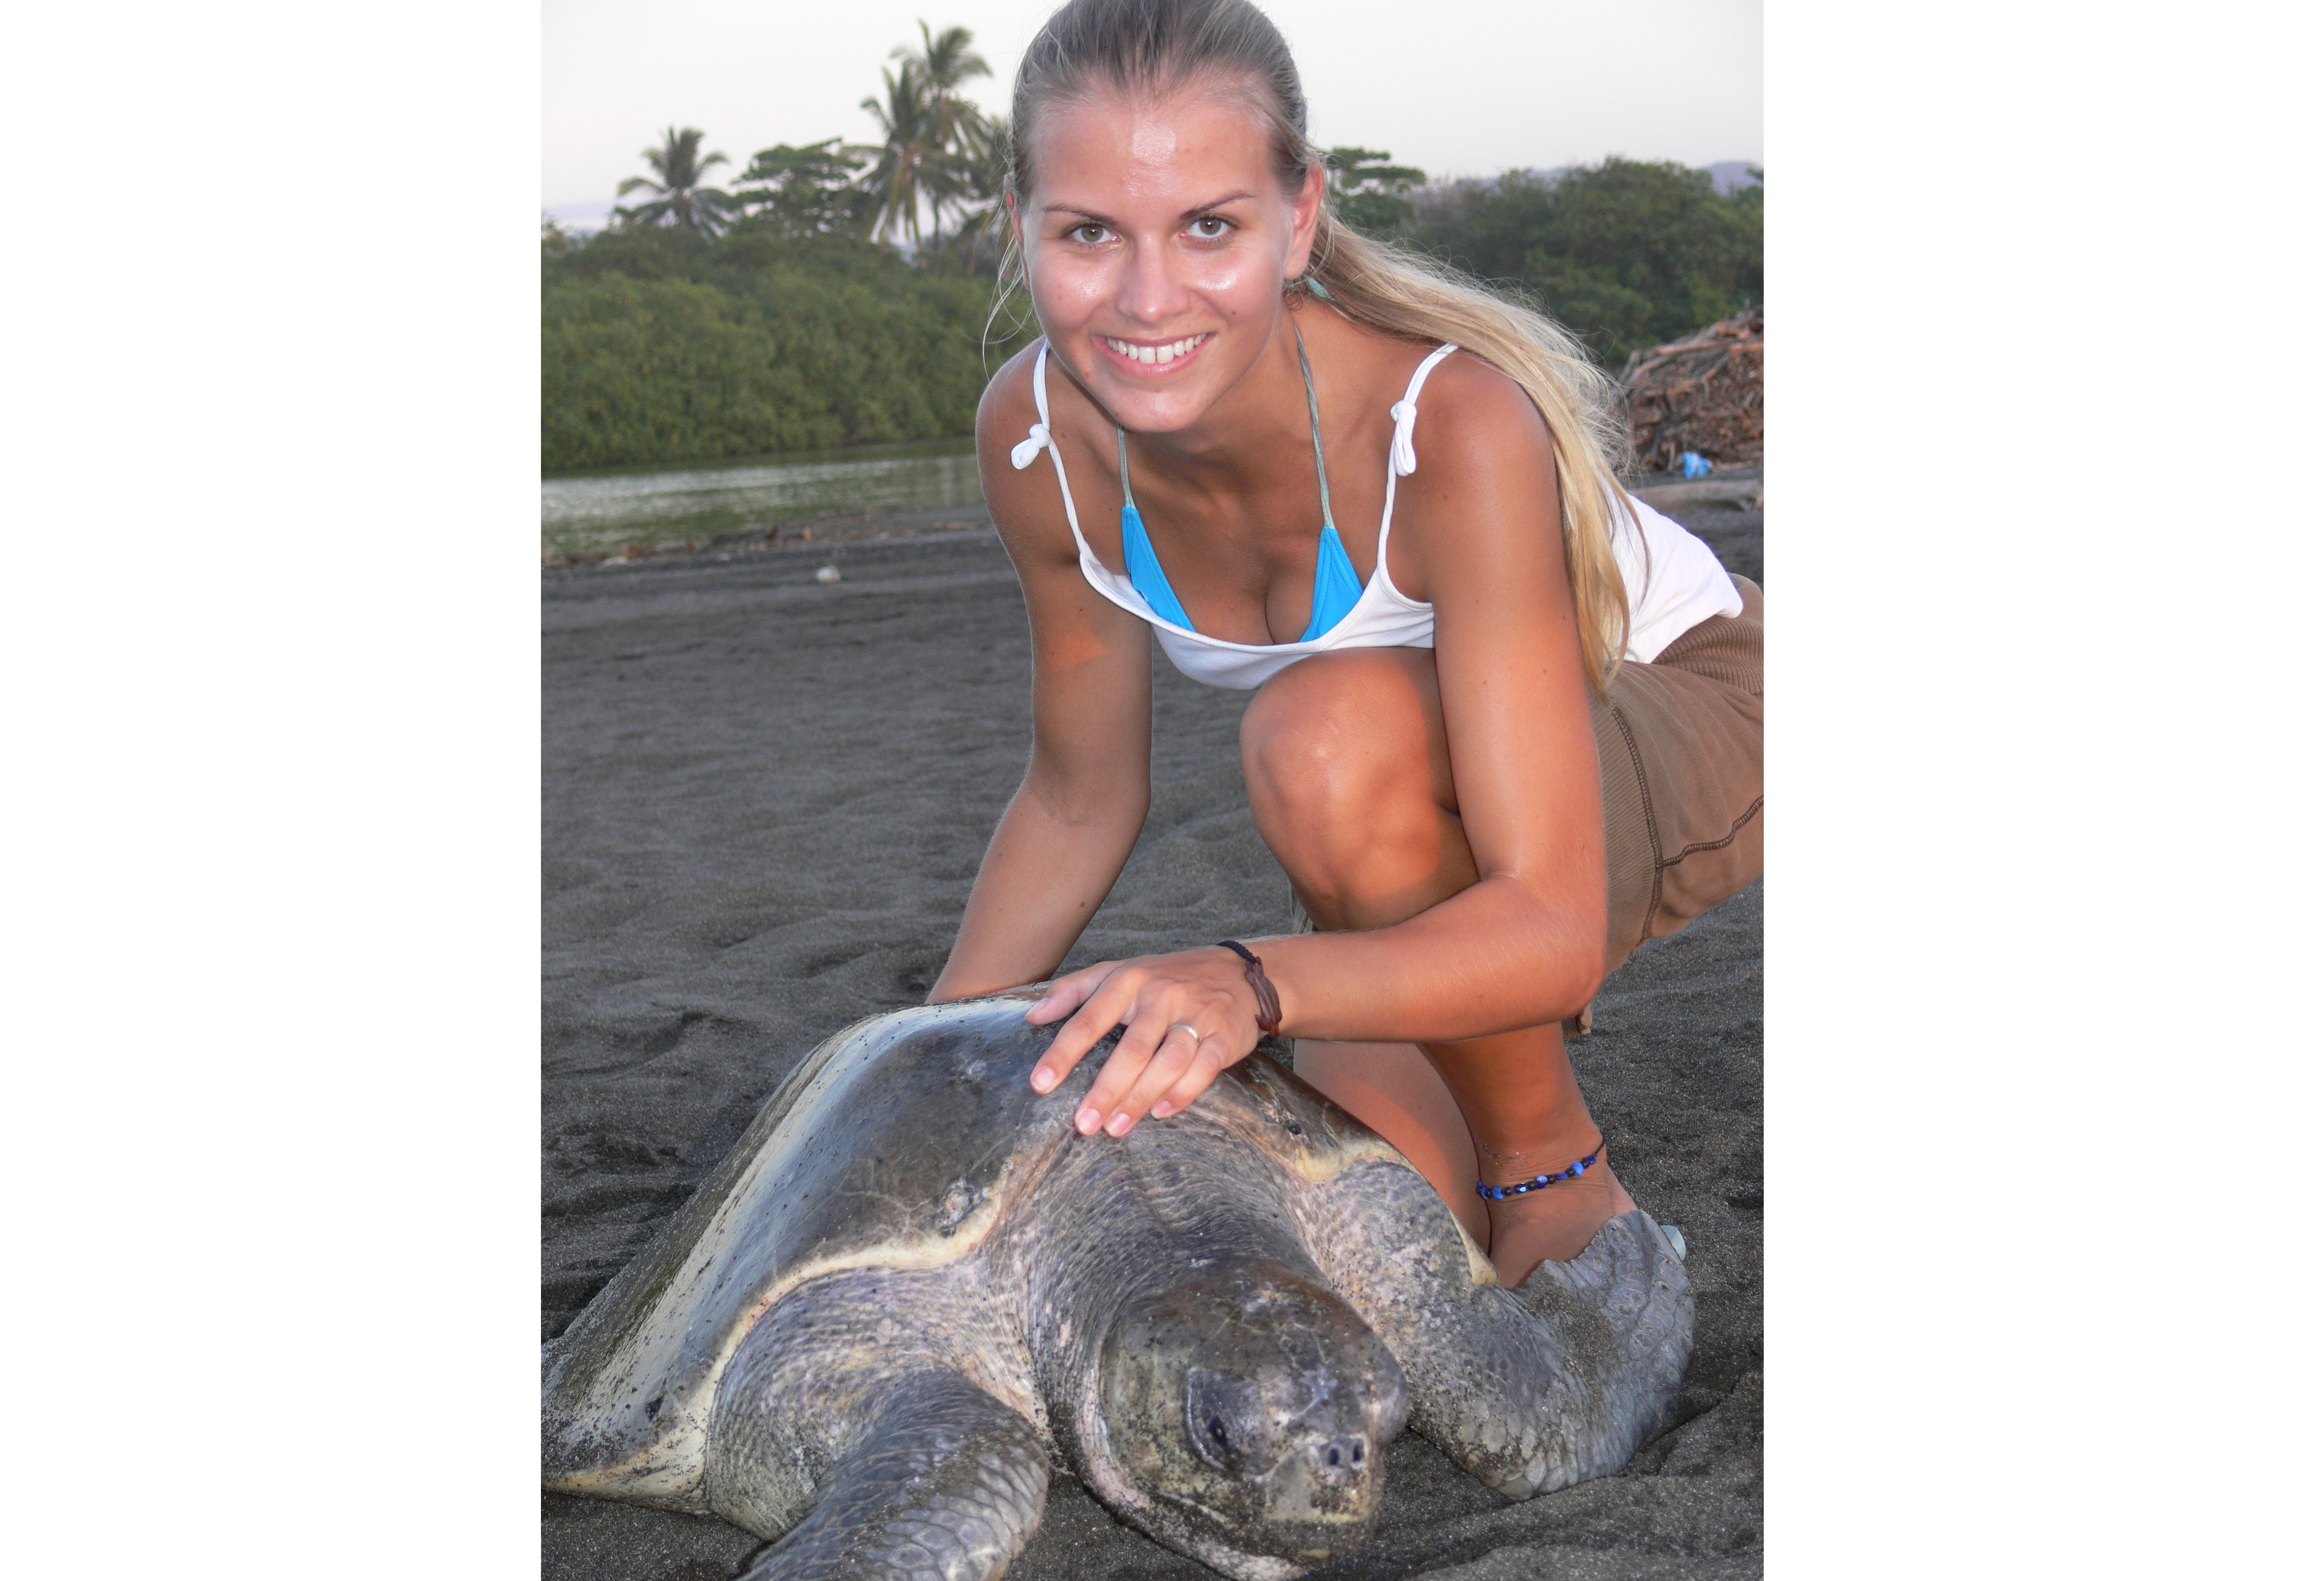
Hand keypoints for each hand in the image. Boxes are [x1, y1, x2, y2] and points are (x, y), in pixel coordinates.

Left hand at [1024, 947, 1267, 1136]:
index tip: (1041, 1084)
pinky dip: (1183, 1093)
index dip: (1063, 1053)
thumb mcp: (1119, 971)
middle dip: (1105, 1089)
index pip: (1090, 1019)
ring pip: (1168, 1061)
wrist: (1240, 973)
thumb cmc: (1168, 977)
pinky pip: (1204, 1068)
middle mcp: (1162, 996)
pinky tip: (1161, 1113)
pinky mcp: (1225, 1036)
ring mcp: (1196, 1015)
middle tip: (1083, 1123)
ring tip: (1115, 1128)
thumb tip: (1033, 1016)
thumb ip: (1073, 990)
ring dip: (1141, 1098)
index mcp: (1130, 980)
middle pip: (1132, 1048)